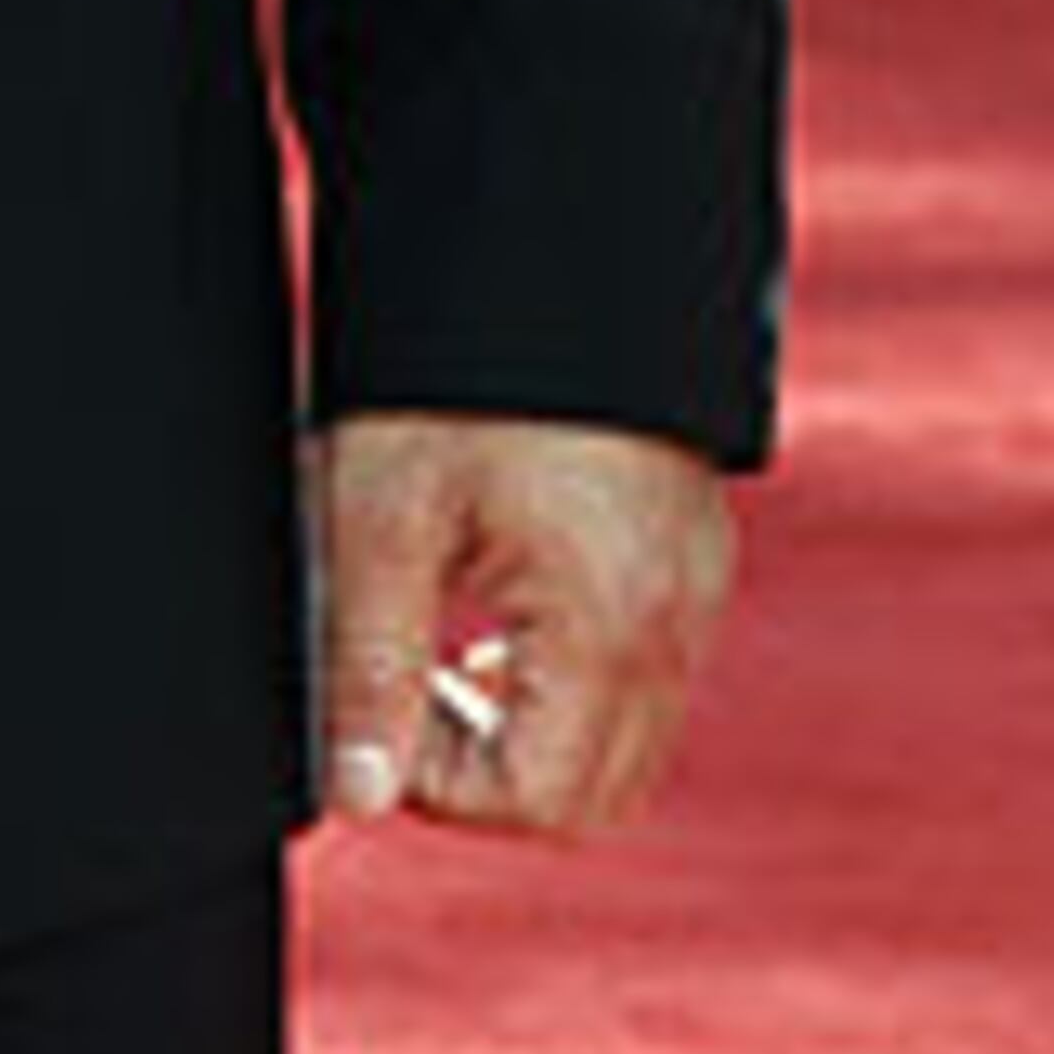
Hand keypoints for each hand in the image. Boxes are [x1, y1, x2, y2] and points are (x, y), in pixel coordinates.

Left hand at [312, 411, 735, 843]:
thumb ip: (369, 663)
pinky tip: (504, 605)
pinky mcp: (691, 560)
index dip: (440, 779)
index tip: (383, 702)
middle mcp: (674, 623)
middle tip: (414, 689)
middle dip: (492, 772)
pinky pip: (644, 675)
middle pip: (594, 794)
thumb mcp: (386, 513)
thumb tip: (357, 792)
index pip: (538, 800)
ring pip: (625, 742)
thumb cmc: (461, 379)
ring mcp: (695, 593)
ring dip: (535, 728)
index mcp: (609, 622)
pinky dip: (572, 677)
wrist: (551, 253)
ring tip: (456, 643)